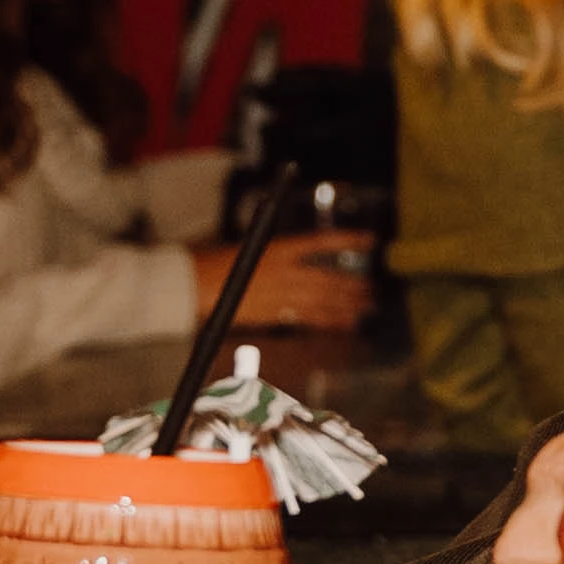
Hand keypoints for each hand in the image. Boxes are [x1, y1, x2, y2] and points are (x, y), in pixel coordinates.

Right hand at [212, 228, 377, 335]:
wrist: (193, 286)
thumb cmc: (215, 263)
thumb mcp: (250, 248)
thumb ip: (278, 254)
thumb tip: (300, 258)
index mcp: (277, 248)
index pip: (321, 242)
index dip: (348, 241)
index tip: (370, 241)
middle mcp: (284, 270)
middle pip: (327, 278)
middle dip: (352, 284)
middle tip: (371, 289)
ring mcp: (280, 294)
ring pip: (323, 300)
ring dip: (347, 304)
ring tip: (366, 307)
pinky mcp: (273, 314)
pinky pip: (309, 318)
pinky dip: (330, 321)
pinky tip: (346, 323)